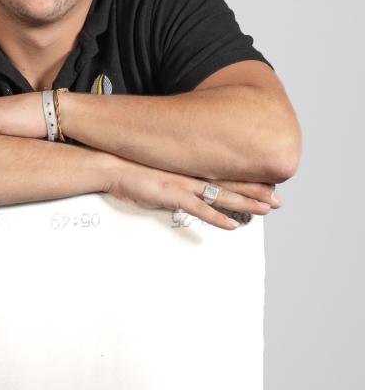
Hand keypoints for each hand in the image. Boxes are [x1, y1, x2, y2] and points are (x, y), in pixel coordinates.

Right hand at [107, 159, 280, 229]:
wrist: (111, 164)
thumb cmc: (131, 167)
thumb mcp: (158, 170)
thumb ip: (174, 176)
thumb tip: (185, 185)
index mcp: (189, 168)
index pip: (225, 174)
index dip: (247, 180)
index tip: (267, 184)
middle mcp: (191, 174)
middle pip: (230, 184)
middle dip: (256, 192)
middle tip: (278, 199)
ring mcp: (183, 184)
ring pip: (222, 195)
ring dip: (245, 203)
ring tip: (266, 209)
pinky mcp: (172, 195)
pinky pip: (199, 209)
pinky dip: (216, 218)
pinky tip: (232, 224)